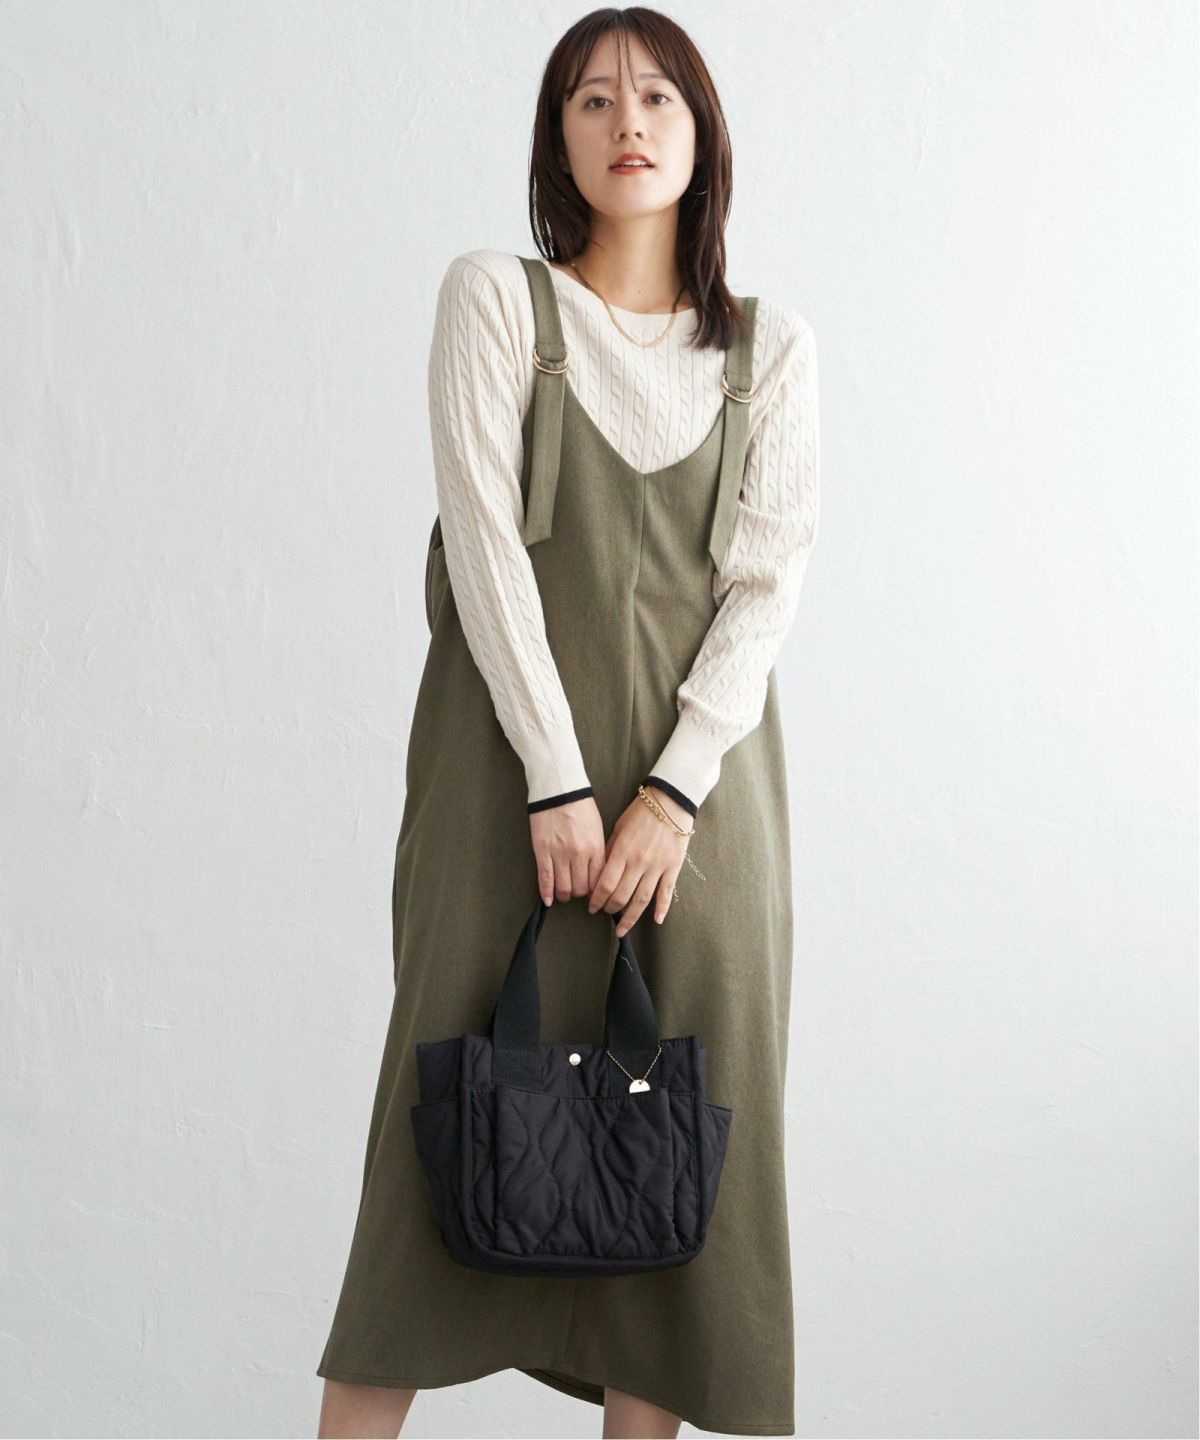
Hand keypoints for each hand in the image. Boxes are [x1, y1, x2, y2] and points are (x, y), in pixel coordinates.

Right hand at [529, 795, 606, 904]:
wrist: (559, 790)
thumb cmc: (580, 806)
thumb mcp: (598, 829)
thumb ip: (599, 852)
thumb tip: (598, 873)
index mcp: (595, 848)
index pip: (598, 881)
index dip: (595, 891)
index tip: (593, 892)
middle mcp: (579, 854)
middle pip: (581, 889)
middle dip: (579, 894)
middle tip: (577, 892)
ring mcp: (559, 854)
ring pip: (563, 888)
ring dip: (564, 895)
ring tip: (563, 894)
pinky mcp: (542, 851)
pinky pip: (545, 879)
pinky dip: (546, 893)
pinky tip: (548, 900)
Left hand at [587, 786, 692, 936]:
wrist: (670, 801)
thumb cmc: (641, 812)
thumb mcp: (618, 827)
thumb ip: (610, 850)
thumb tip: (601, 871)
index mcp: (622, 851)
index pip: (605, 884)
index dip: (596, 899)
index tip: (592, 908)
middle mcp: (638, 862)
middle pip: (621, 895)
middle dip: (610, 909)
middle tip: (605, 915)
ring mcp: (657, 866)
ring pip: (642, 899)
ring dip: (631, 917)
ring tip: (622, 929)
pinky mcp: (673, 867)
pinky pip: (667, 892)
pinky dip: (662, 908)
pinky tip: (657, 920)